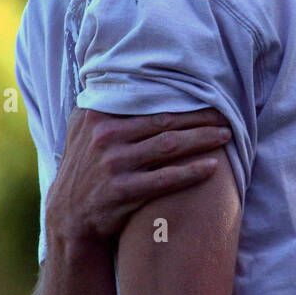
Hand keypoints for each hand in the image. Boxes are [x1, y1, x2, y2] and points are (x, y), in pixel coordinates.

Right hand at [46, 108, 232, 244]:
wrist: (68, 216)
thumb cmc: (84, 169)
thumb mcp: (82, 131)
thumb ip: (102, 106)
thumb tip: (127, 78)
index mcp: (97, 116)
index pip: (148, 101)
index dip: (181, 98)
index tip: (207, 95)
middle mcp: (104, 136)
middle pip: (165, 121)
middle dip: (200, 118)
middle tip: (227, 116)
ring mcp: (113, 164)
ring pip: (169, 146)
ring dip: (202, 140)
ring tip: (226, 136)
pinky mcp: (122, 192)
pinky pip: (166, 179)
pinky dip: (192, 172)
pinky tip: (213, 167)